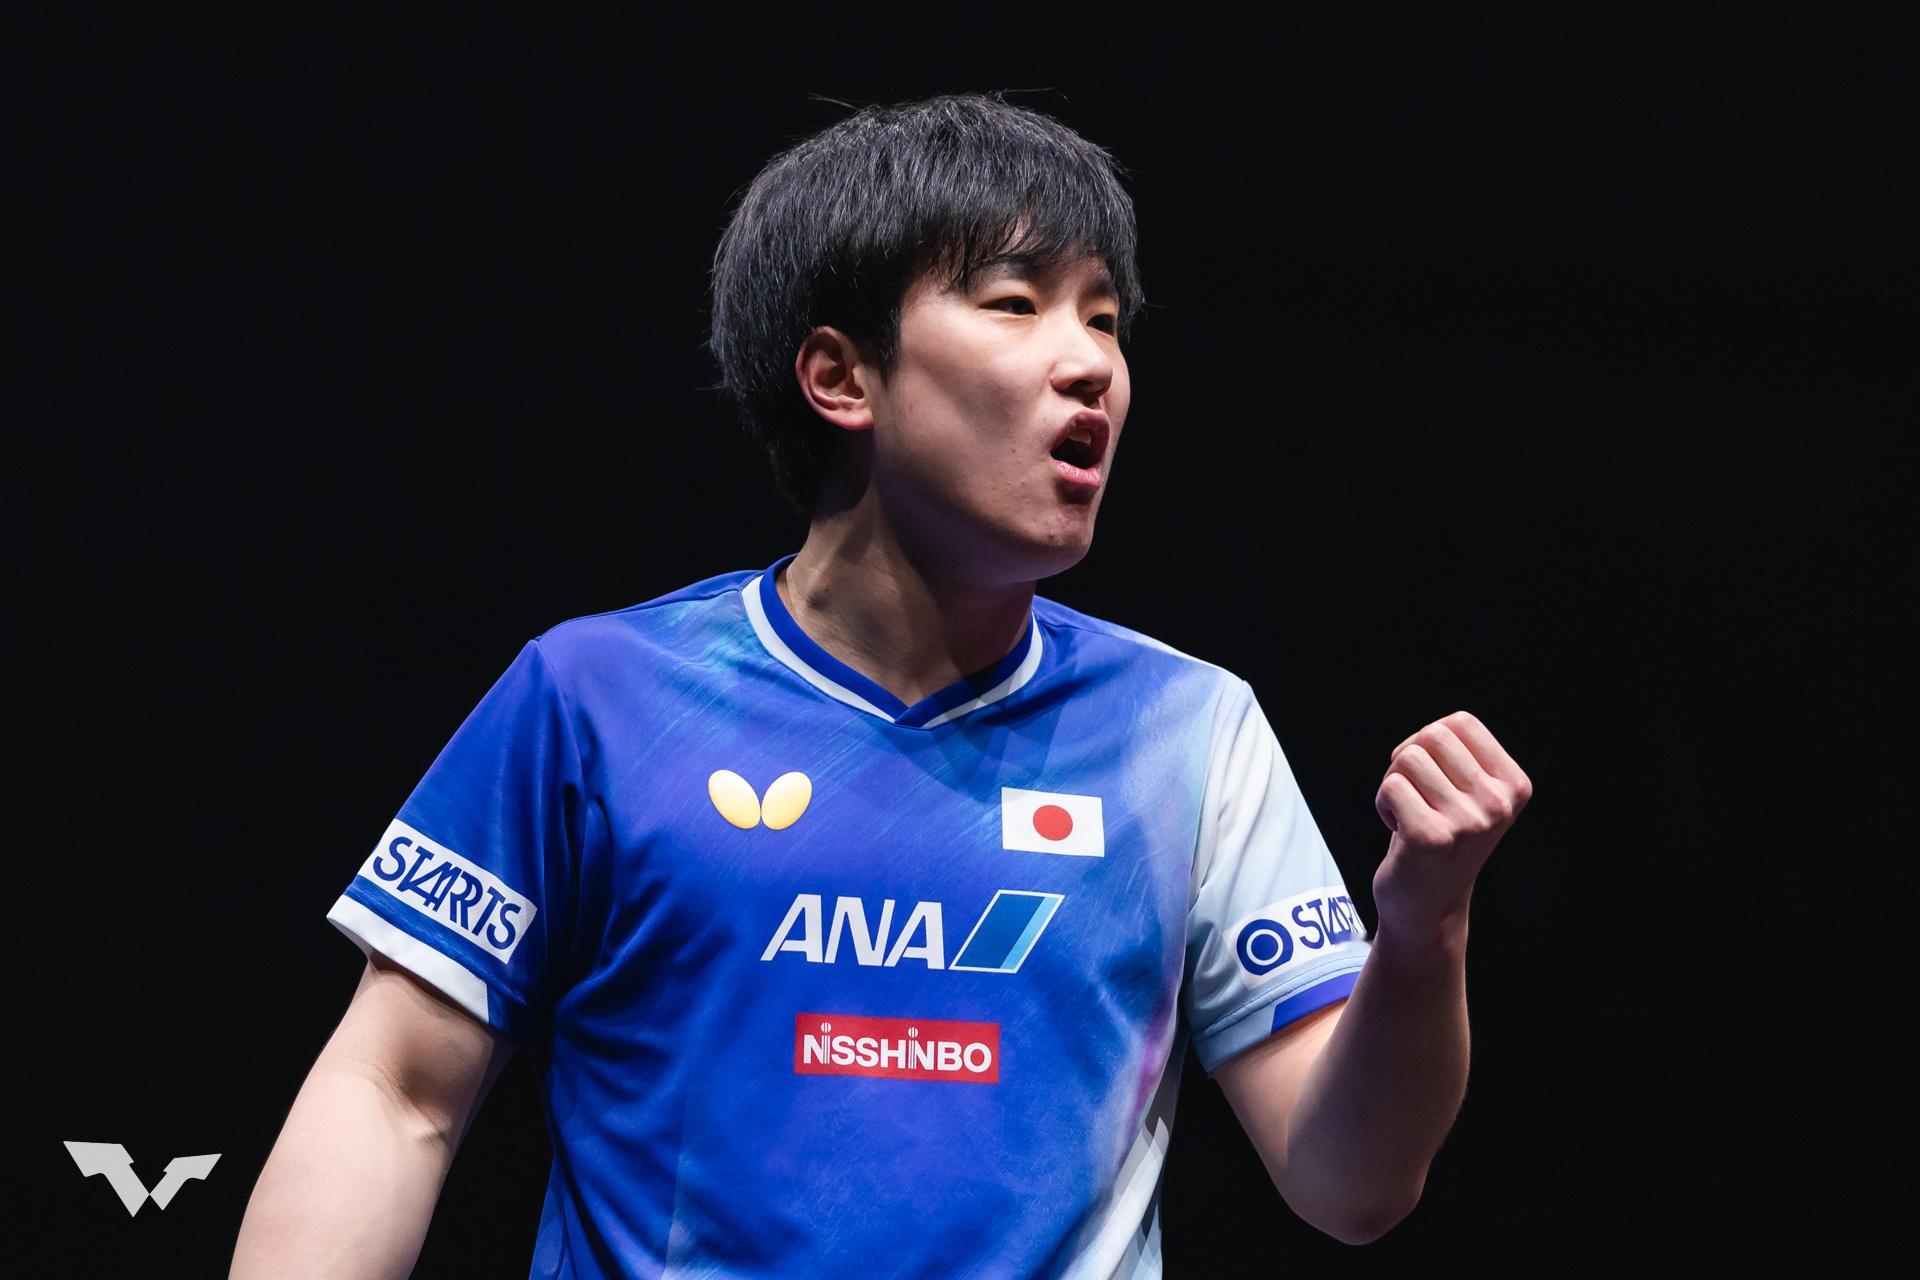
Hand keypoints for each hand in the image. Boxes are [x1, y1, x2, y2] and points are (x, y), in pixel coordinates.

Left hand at [1372, 711, 1531, 939]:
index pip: (1462, 722)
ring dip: (1394, 782)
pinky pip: (1390, 786)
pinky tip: (1399, 830)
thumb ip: (1462, 757)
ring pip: (1407, 758)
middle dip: (1408, 758)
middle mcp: (1498, 804)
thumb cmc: (1442, 837)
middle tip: (1413, 793)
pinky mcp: (1431, 837)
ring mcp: (1467, 822)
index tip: (1431, 774)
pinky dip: (1383, 803)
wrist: (1430, 904)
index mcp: (1514, 786)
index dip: (1431, 740)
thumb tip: (1436, 729)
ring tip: (1408, 812)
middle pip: (1432, 736)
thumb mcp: (1471, 794)